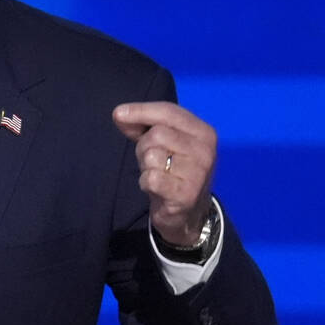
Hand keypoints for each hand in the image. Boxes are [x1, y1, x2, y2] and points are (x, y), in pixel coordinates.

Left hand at [112, 101, 216, 247]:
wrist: (187, 213)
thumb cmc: (172, 170)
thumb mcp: (162, 143)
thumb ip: (142, 126)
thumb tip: (120, 114)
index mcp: (203, 132)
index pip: (168, 111)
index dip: (140, 111)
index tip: (118, 114)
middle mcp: (205, 150)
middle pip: (156, 134)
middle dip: (143, 147)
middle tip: (151, 161)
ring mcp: (198, 173)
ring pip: (152, 156)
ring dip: (145, 166)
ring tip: (157, 174)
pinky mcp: (186, 194)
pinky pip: (151, 178)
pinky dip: (146, 182)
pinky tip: (156, 188)